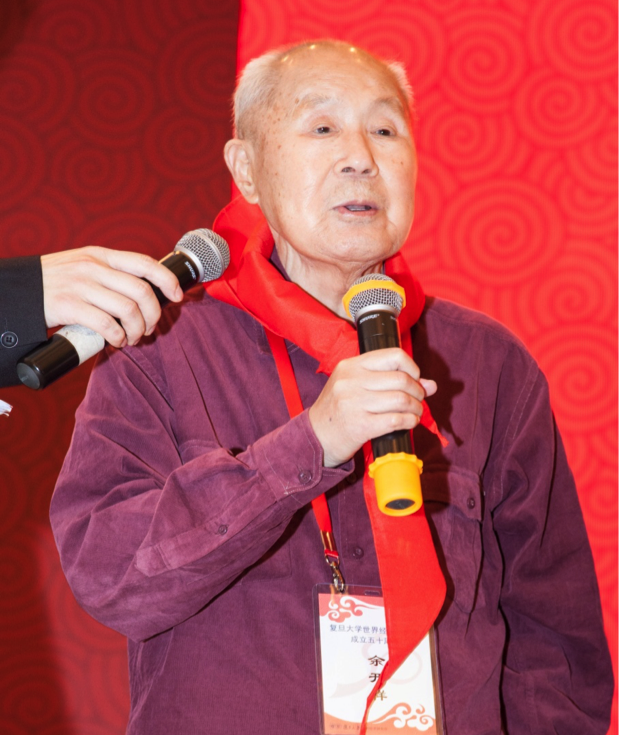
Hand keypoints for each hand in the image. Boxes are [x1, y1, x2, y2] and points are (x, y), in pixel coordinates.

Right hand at [41, 247, 182, 347]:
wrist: (18, 290)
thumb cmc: (55, 282)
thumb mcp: (84, 266)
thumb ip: (110, 273)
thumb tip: (144, 293)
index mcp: (101, 256)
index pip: (145, 263)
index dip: (167, 281)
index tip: (177, 297)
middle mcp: (93, 267)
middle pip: (142, 292)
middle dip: (153, 316)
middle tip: (148, 329)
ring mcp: (80, 285)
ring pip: (128, 310)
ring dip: (137, 330)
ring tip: (132, 338)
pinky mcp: (68, 306)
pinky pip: (106, 324)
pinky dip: (118, 337)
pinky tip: (117, 342)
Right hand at [308, 348, 436, 467]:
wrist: (315, 436)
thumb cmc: (338, 409)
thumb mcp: (356, 386)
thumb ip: (391, 381)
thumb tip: (430, 384)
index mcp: (350, 366)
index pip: (393, 356)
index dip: (411, 367)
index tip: (414, 378)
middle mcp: (351, 381)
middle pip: (401, 379)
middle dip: (417, 391)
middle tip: (418, 399)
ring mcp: (354, 403)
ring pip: (401, 400)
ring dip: (416, 408)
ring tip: (415, 412)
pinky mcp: (360, 426)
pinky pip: (396, 420)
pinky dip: (410, 422)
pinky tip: (410, 422)